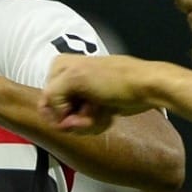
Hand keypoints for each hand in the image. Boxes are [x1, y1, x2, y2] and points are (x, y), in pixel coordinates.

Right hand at [43, 54, 159, 133]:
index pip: (45, 100)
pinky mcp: (95, 105)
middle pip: (59, 113)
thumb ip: (53, 94)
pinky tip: (107, 114)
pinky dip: (97, 123)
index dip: (58, 113)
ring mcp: (83, 93)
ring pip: (73, 121)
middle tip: (90, 113)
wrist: (146, 87)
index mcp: (60, 67)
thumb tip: (57, 117)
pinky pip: (87, 123)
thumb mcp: (76, 79)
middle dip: (76, 119)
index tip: (70, 116)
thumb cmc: (115, 80)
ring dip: (88, 123)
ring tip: (102, 112)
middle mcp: (69, 79)